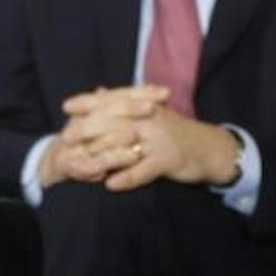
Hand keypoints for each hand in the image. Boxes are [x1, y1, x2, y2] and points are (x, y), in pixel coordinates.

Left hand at [37, 86, 241, 191]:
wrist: (210, 149)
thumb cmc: (175, 133)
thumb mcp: (151, 114)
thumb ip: (124, 104)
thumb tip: (99, 91)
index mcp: (144, 106)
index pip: (112, 100)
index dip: (88, 102)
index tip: (66, 106)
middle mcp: (150, 118)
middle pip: (113, 121)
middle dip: (87, 130)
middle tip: (65, 138)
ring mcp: (158, 139)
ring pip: (124, 146)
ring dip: (100, 157)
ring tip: (79, 167)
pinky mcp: (167, 160)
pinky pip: (143, 169)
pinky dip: (126, 177)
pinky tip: (110, 185)